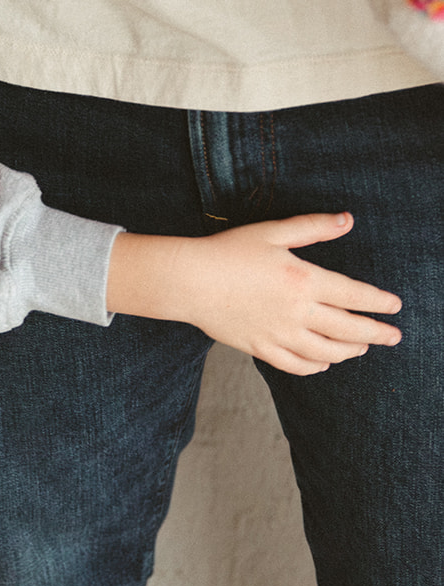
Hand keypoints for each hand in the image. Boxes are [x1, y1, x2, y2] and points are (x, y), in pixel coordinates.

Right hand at [106, 213, 401, 375]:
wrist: (190, 280)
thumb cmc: (228, 250)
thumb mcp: (272, 232)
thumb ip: (313, 227)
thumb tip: (347, 219)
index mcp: (303, 279)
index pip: (353, 295)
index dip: (377, 302)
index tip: (394, 306)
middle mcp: (297, 312)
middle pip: (348, 329)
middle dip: (376, 333)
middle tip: (393, 336)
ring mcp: (280, 334)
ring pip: (326, 351)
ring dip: (349, 351)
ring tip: (362, 348)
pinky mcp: (261, 348)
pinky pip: (297, 365)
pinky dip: (316, 366)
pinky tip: (324, 362)